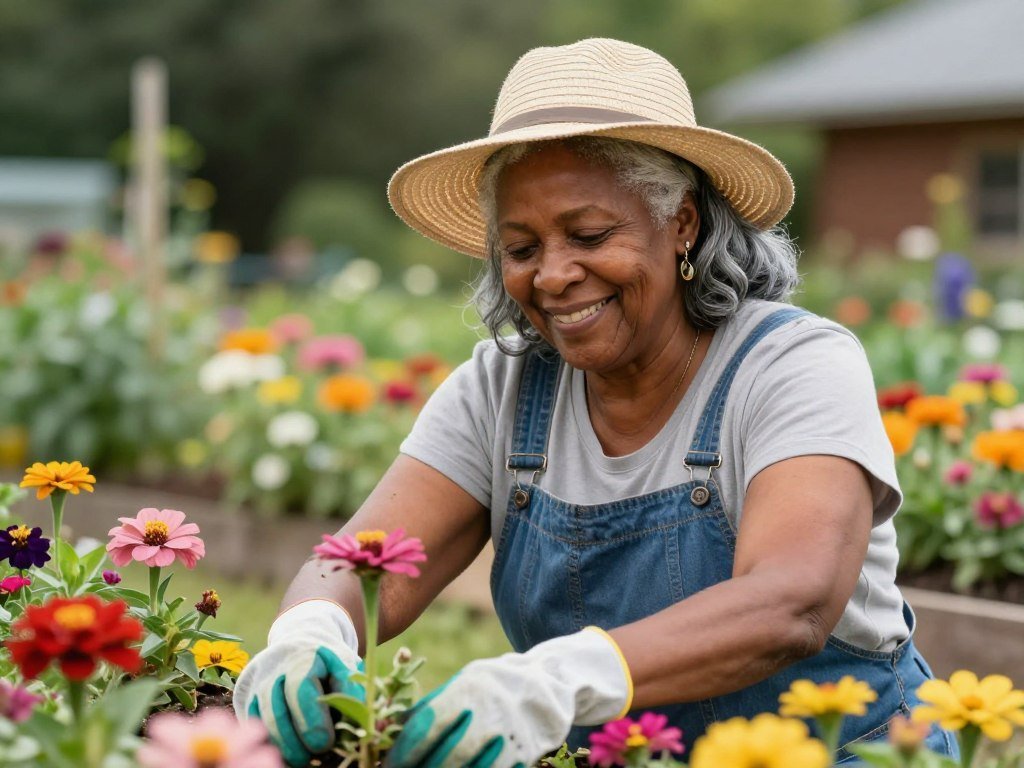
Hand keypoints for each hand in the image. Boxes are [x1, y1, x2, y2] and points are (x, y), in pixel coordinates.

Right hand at [234, 600, 363, 767]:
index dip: (312, 721)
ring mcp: (255, 686)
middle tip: (317, 755)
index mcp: (302, 657)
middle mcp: (272, 670)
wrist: (297, 647)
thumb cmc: (326, 664)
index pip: (301, 690)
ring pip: (261, 724)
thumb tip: (353, 729)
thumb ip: (351, 693)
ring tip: (304, 759)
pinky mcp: (246, 702)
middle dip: (296, 741)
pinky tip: (289, 754)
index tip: (326, 743)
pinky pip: (253, 729)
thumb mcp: (345, 667)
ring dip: (282, 747)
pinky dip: (270, 744)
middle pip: (276, 712)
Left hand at [386, 627, 631, 767]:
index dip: (404, 751)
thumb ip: (431, 704)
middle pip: (446, 754)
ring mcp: (511, 733)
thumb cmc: (494, 686)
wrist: (550, 684)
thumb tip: (391, 726)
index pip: (427, 724)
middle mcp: (490, 710)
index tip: (389, 765)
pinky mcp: (525, 753)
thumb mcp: (464, 683)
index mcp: (469, 688)